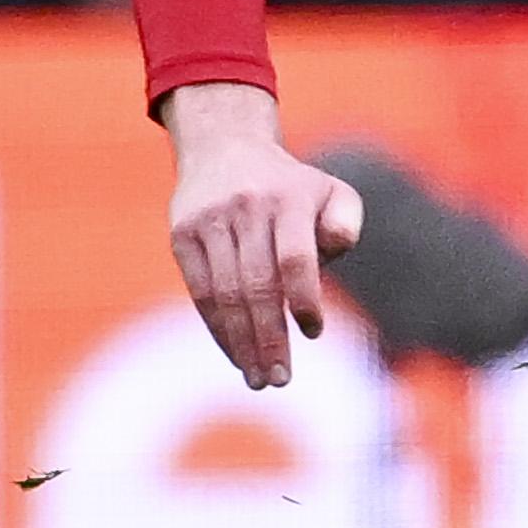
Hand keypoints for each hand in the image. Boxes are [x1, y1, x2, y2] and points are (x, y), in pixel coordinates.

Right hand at [160, 85, 361, 391]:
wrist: (226, 149)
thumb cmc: (293, 187)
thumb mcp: (332, 192)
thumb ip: (345, 222)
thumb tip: (335, 250)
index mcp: (289, 199)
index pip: (295, 258)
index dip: (303, 300)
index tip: (313, 333)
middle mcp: (247, 209)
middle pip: (255, 286)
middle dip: (268, 338)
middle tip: (280, 378)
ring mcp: (209, 223)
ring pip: (224, 294)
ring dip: (240, 343)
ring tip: (258, 378)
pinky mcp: (182, 236)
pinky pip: (200, 292)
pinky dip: (217, 329)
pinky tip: (235, 354)